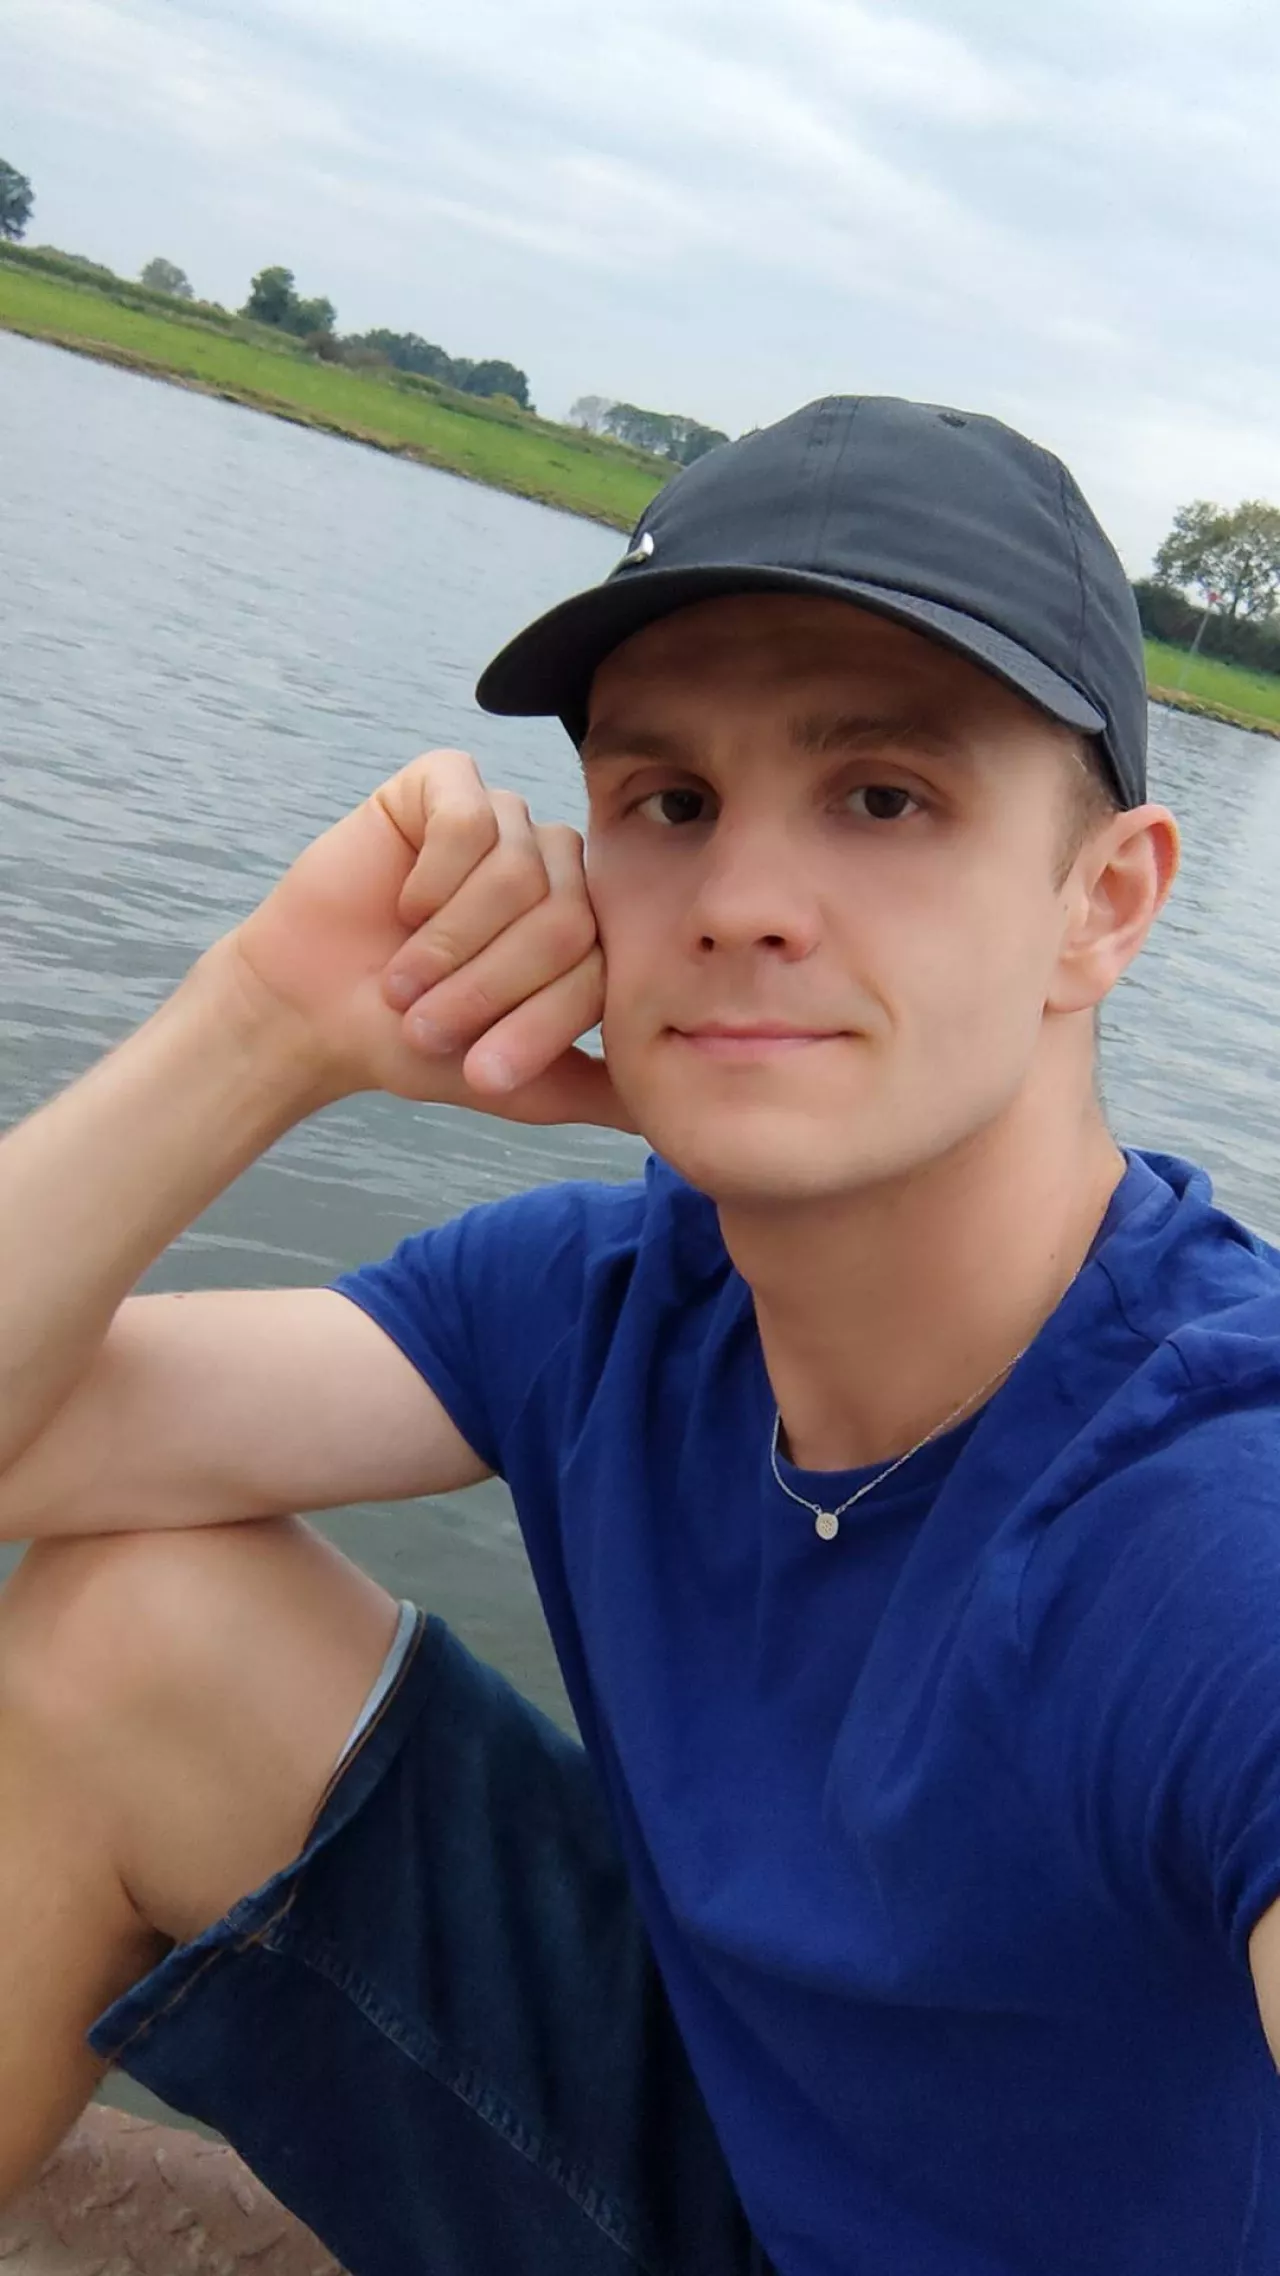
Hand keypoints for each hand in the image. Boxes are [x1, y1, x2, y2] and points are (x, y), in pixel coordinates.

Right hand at [214, 749, 624, 1126]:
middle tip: (427, 1021)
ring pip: (517, 873)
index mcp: (584, 927)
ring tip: (406, 975)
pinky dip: (430, 879)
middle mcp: (553, 865)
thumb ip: (594, 1088)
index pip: (599, 968)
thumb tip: (671, 1110)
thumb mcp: (513, 1081)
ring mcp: (504, 819)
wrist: (310, 1013)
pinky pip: (469, 822)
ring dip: (450, 942)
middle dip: (489, 987)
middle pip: (565, 919)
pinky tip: (402, 902)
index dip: (537, 1022)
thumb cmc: (407, 1040)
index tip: (478, 1069)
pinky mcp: (446, 784)